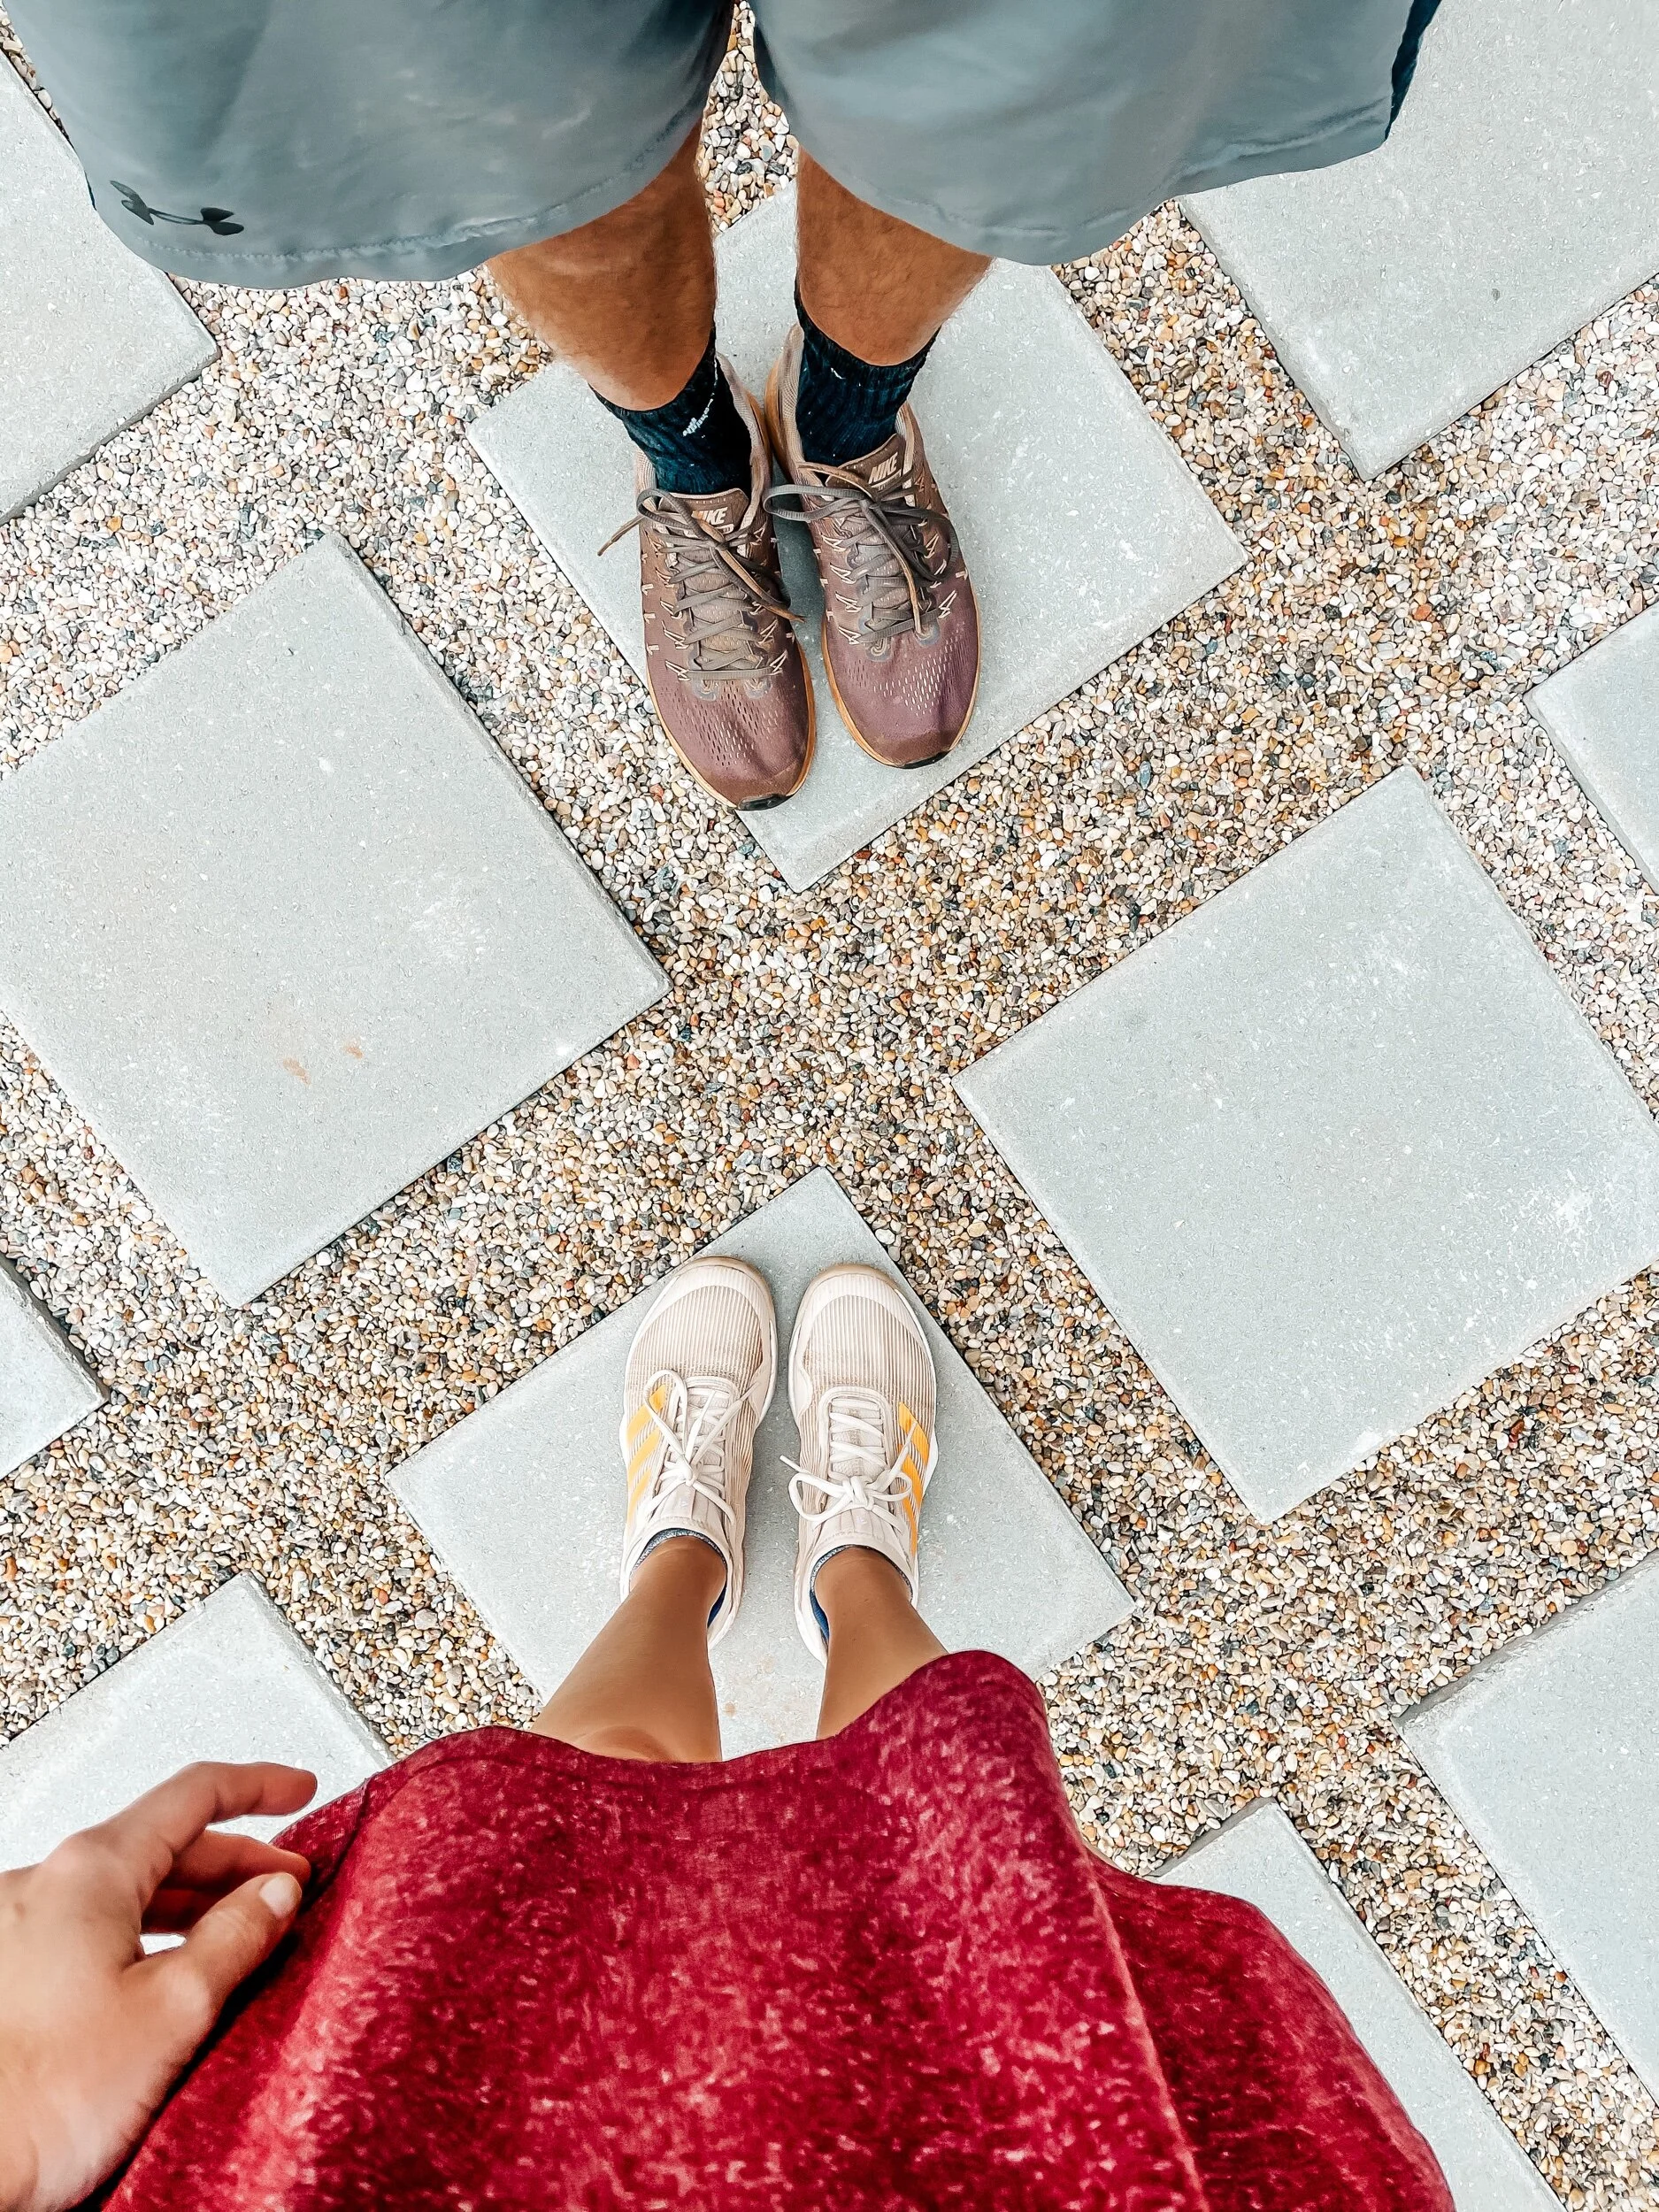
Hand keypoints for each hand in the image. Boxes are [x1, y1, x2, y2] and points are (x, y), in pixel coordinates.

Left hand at [0, 1762, 315, 2211]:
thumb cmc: (37, 2101)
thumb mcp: (173, 2010)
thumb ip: (235, 1938)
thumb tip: (273, 1895)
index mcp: (91, 1872)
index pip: (194, 1794)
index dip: (260, 1786)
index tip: (299, 1789)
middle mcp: (44, 1886)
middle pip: (163, 1843)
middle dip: (236, 1861)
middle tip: (289, 1885)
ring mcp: (18, 1931)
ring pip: (127, 1893)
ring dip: (193, 1904)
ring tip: (243, 1936)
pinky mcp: (9, 1978)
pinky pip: (93, 1933)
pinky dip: (149, 1938)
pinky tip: (174, 1979)